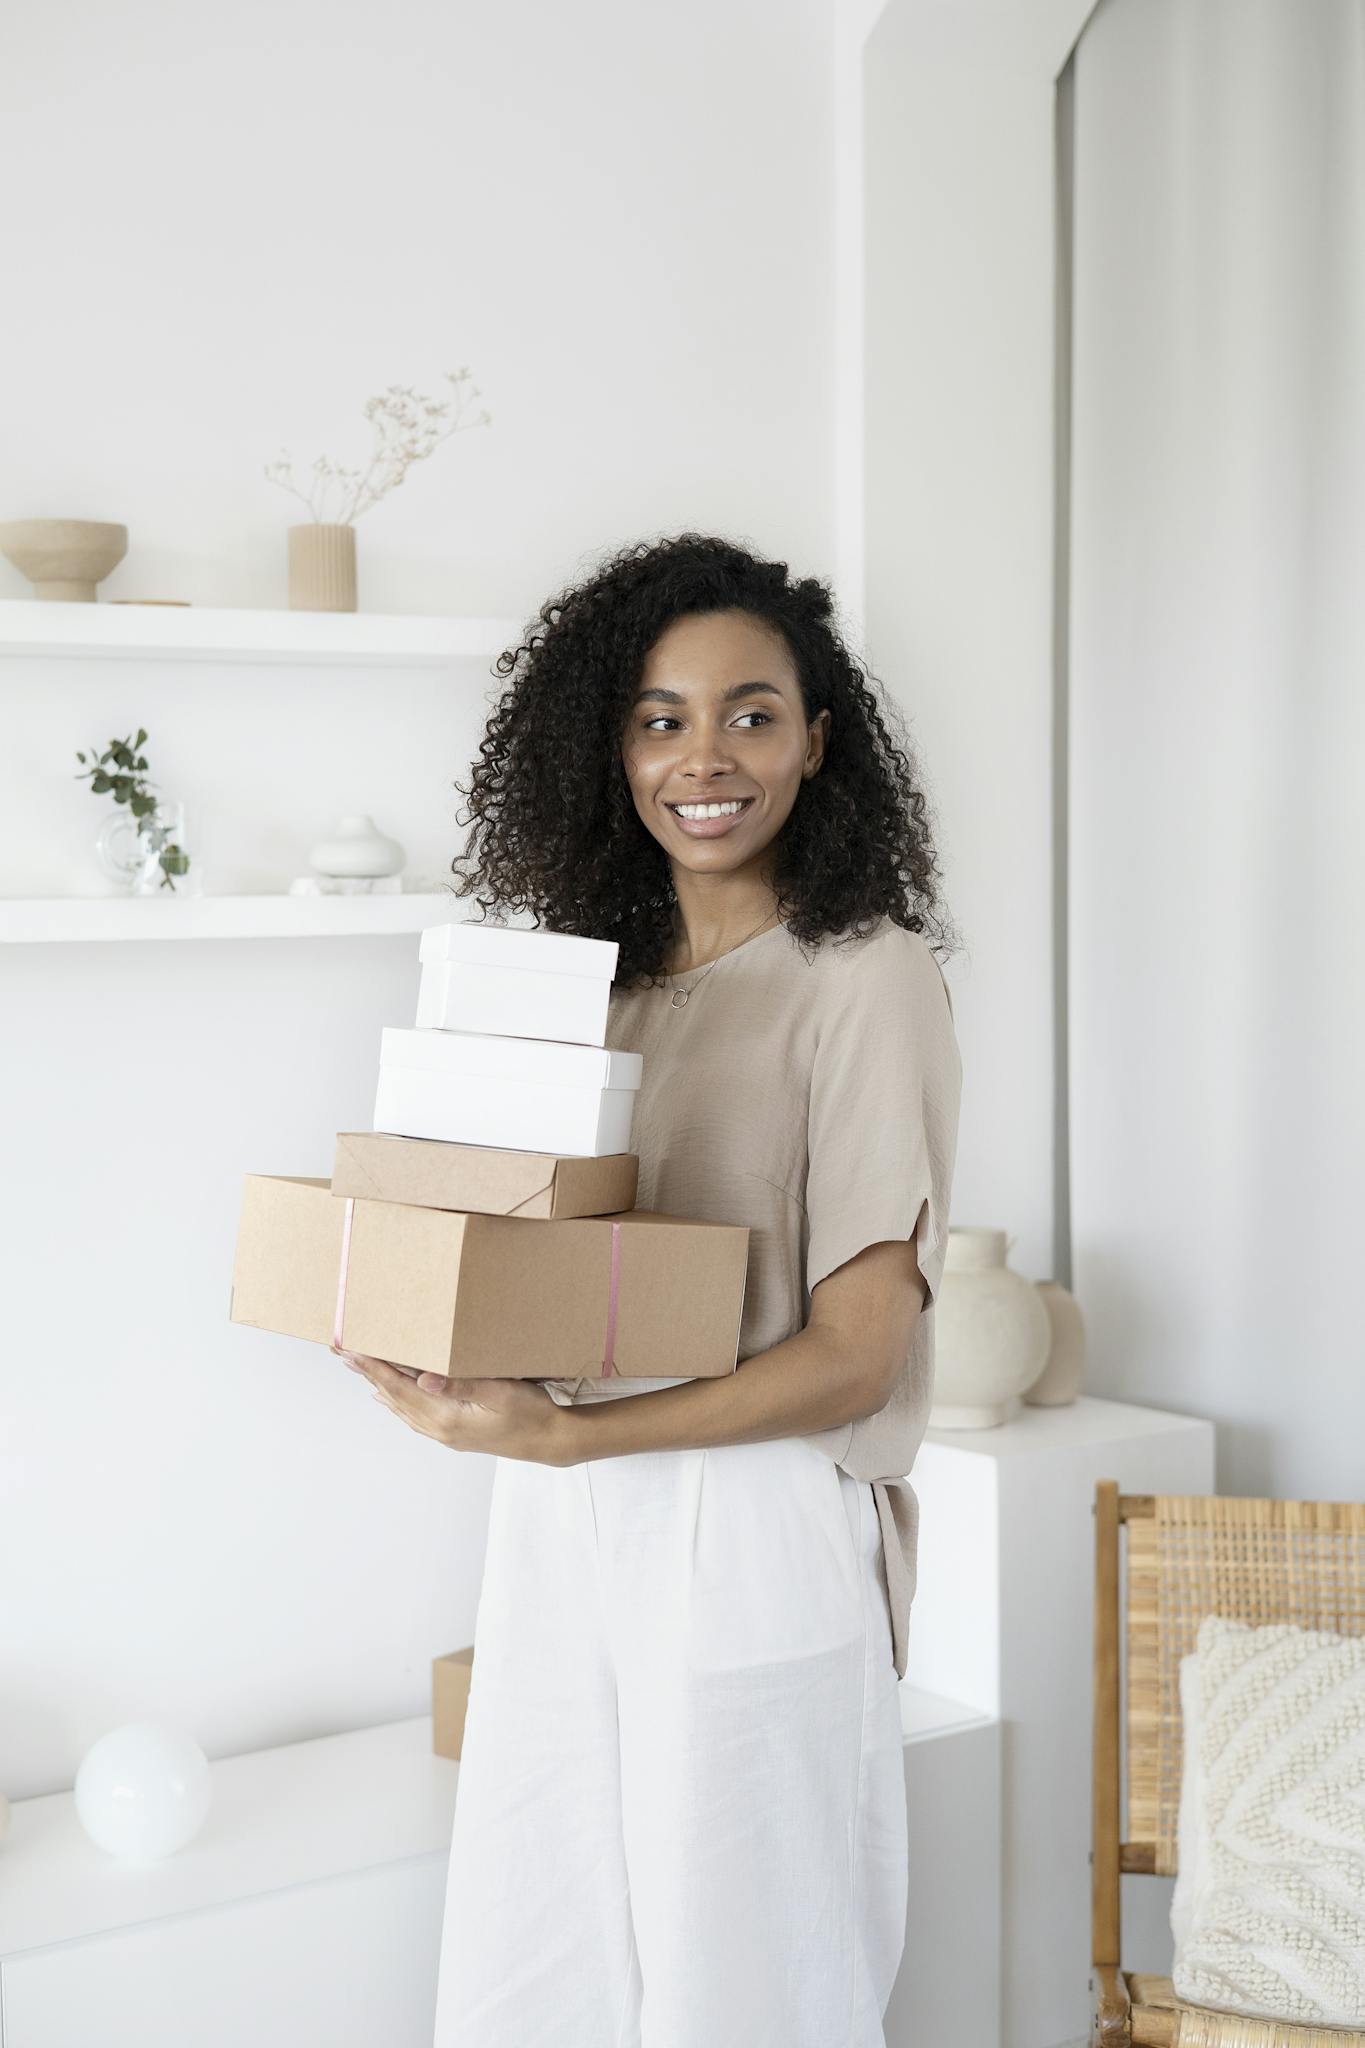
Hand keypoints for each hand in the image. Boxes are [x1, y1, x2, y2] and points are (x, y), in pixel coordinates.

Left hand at [336, 1350, 574, 1464]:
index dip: (372, 1366)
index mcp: (446, 1416)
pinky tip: (389, 1397)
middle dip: (367, 1372)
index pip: (398, 1386)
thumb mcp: (501, 1391)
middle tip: (342, 1351)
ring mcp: (444, 1434)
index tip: (349, 1349)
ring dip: (377, 1384)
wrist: (550, 1441)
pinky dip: (395, 1401)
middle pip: (392, 1396)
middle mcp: (438, 1428)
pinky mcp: (453, 1433)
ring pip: (400, 1406)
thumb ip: (462, 1384)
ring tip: (358, 1366)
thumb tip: (423, 1379)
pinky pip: (413, 1415)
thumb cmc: (531, 1413)